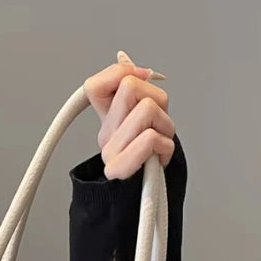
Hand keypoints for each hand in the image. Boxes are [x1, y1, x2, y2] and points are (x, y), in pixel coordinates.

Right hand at [83, 50, 174, 179]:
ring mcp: (110, 152)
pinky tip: (160, 157)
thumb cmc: (154, 162)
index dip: (120, 74)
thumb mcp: (148, 118)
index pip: (95, 84)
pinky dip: (165, 146)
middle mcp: (105, 135)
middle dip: (156, 100)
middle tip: (156, 125)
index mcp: (107, 120)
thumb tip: (125, 60)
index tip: (140, 83)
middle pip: (130, 86)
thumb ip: (137, 89)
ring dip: (166, 125)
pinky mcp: (120, 169)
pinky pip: (149, 138)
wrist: (148, 200)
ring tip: (160, 143)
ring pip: (147, 108)